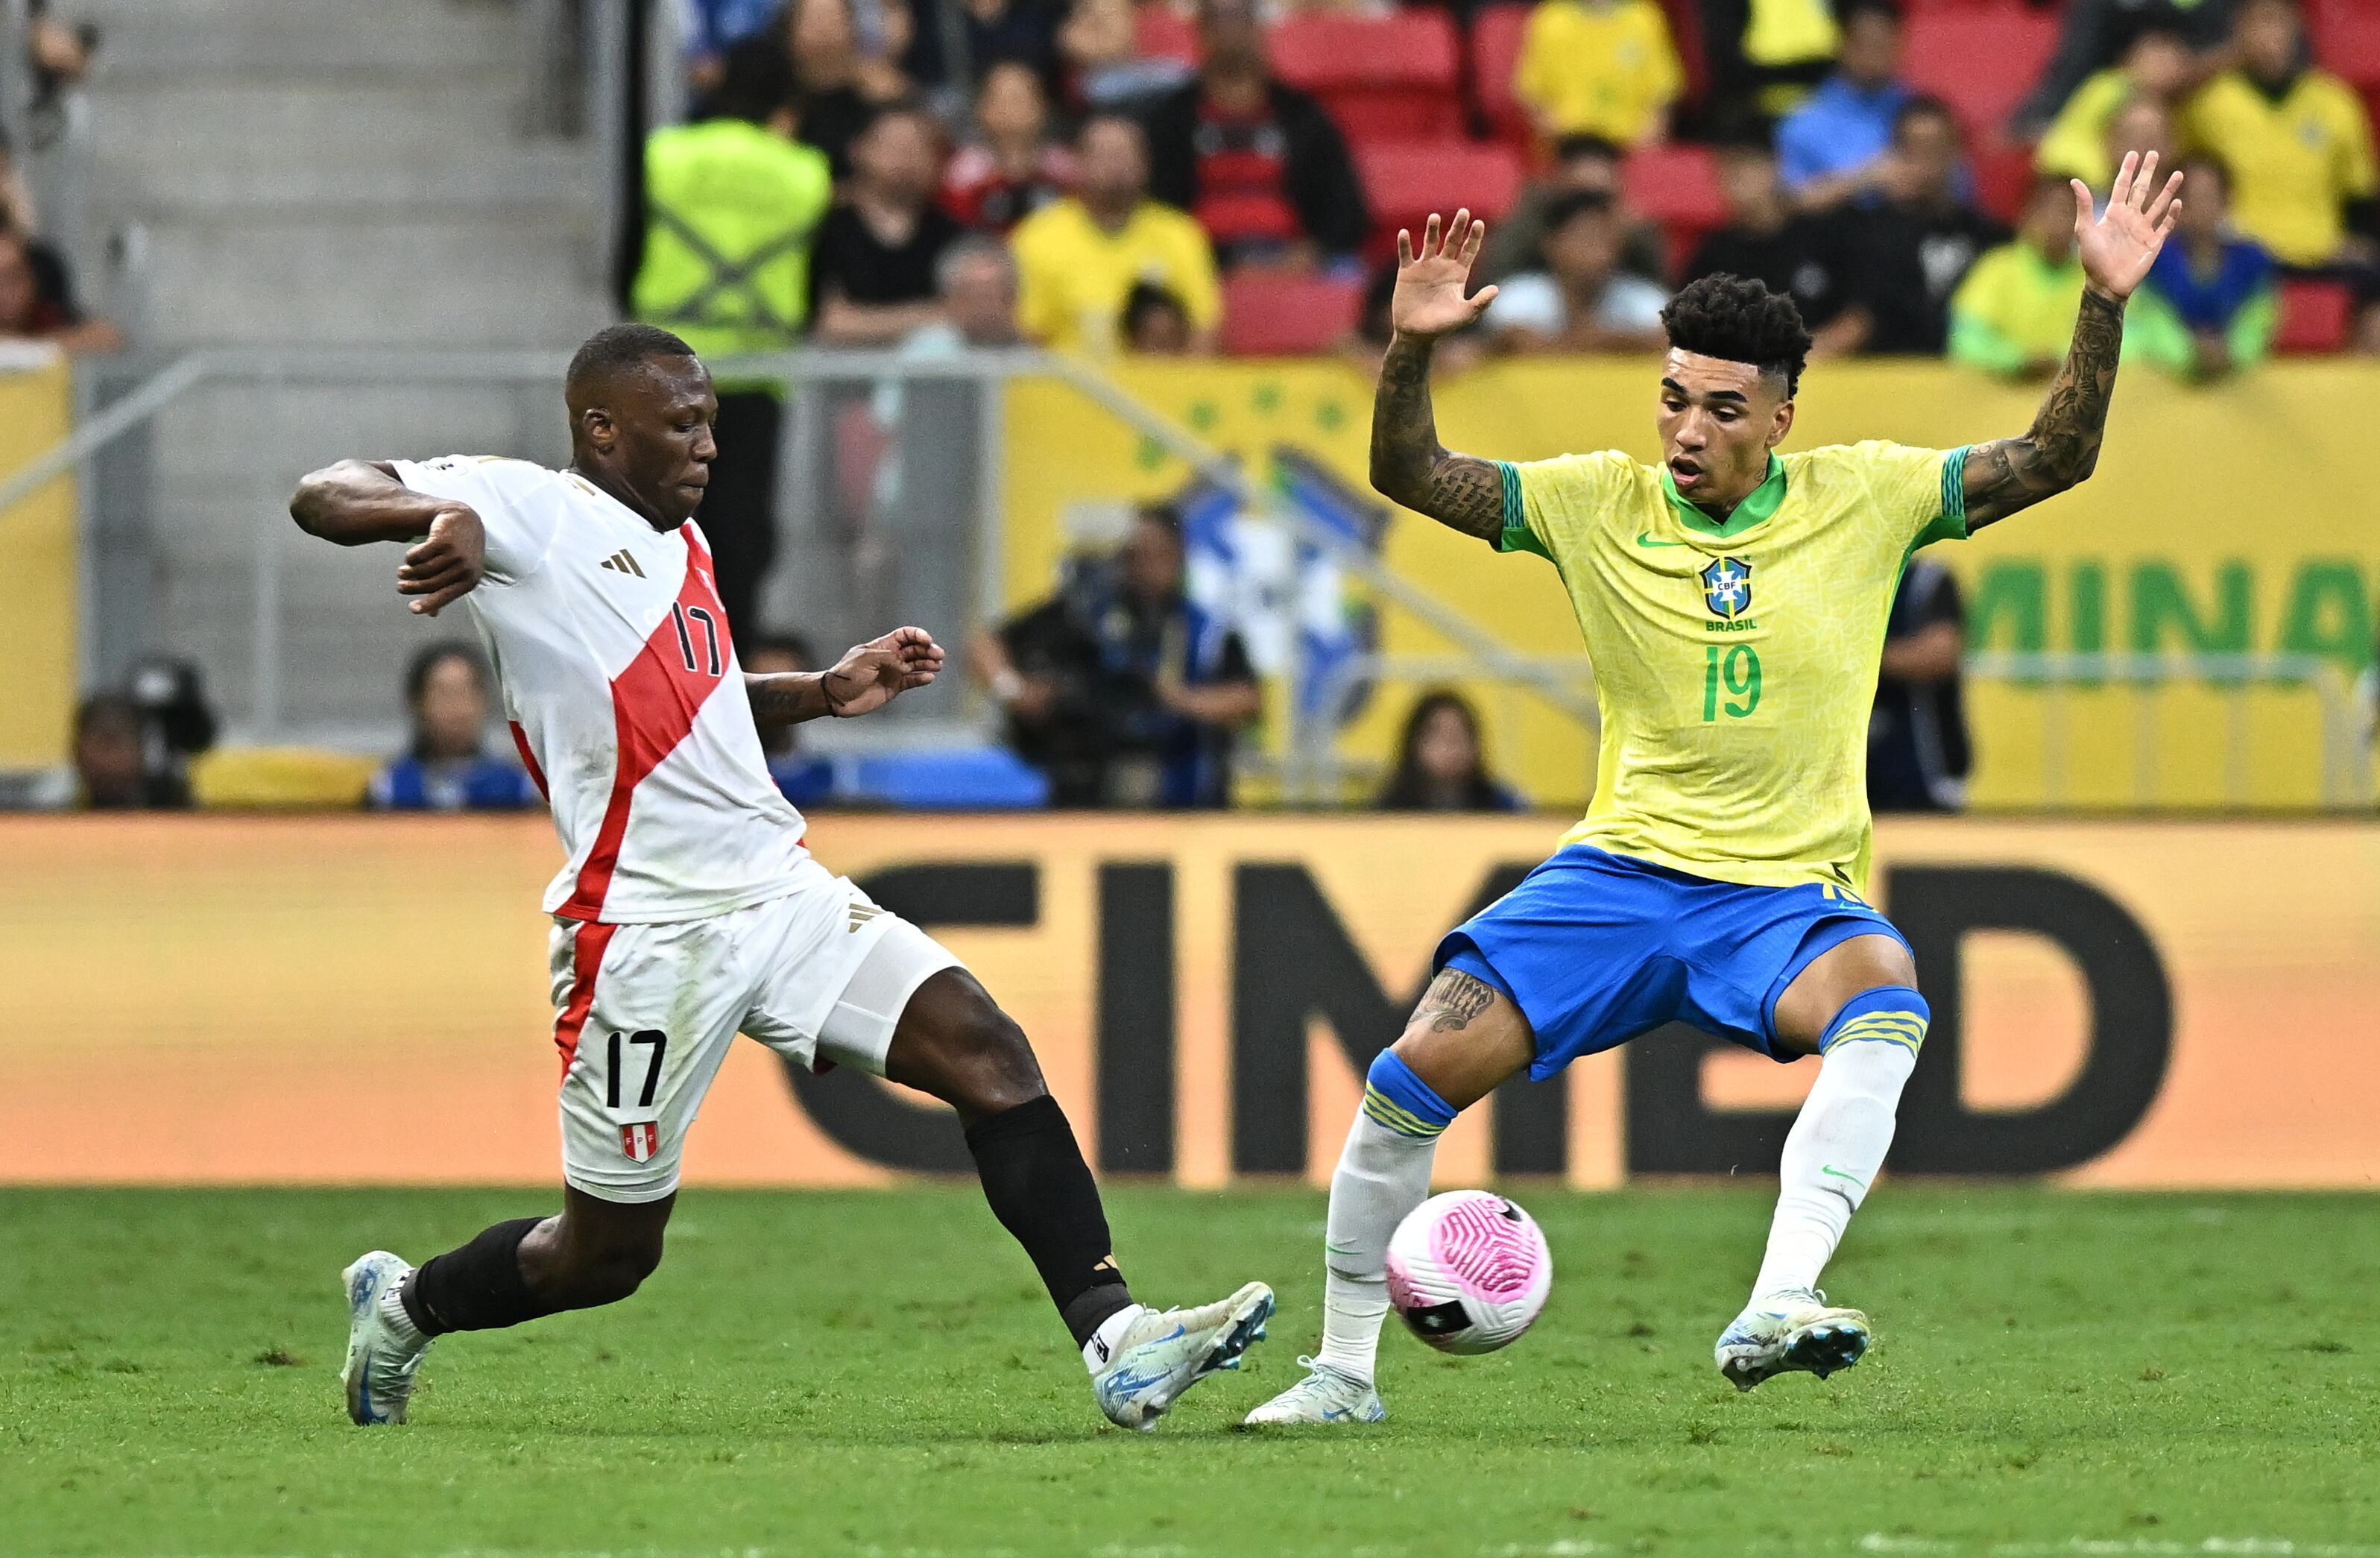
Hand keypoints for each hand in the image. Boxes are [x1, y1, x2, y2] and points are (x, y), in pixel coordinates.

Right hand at [396, 506, 484, 615]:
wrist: (464, 520)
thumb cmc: (461, 551)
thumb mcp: (459, 572)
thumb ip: (446, 591)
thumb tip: (431, 615)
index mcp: (469, 581)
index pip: (445, 596)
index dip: (427, 604)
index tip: (412, 609)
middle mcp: (464, 568)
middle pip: (430, 583)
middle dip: (411, 587)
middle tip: (400, 586)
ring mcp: (455, 554)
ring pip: (423, 569)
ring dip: (408, 572)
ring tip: (402, 571)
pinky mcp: (443, 540)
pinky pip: (419, 554)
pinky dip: (411, 557)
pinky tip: (410, 557)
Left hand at [822, 625, 944, 716]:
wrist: (837, 697)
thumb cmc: (848, 674)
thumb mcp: (866, 659)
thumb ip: (889, 658)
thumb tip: (906, 666)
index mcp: (883, 645)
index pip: (905, 635)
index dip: (918, 635)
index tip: (927, 641)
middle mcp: (891, 657)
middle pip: (915, 649)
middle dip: (928, 650)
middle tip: (938, 655)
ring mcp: (894, 672)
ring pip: (917, 664)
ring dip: (928, 663)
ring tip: (937, 666)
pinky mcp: (895, 687)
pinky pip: (912, 681)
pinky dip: (922, 679)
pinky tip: (929, 678)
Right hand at [1391, 210, 1498, 340]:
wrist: (1416, 334)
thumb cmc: (1442, 326)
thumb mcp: (1464, 315)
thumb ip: (1480, 303)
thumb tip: (1496, 290)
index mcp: (1458, 274)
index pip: (1469, 250)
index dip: (1474, 237)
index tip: (1479, 223)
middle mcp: (1443, 266)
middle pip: (1452, 241)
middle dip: (1458, 226)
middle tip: (1464, 211)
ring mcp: (1424, 267)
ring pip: (1430, 242)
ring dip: (1432, 230)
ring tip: (1435, 217)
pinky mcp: (1407, 272)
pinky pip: (1406, 254)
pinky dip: (1405, 244)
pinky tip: (1404, 233)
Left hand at [2074, 150, 2181, 302]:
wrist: (2106, 284)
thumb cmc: (2092, 259)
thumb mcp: (2085, 230)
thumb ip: (2084, 206)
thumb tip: (2074, 181)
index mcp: (2114, 213)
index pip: (2122, 186)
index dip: (2127, 170)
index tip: (2133, 154)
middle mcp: (2130, 218)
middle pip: (2142, 189)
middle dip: (2148, 172)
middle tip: (2155, 153)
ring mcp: (2143, 229)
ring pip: (2159, 204)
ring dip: (2168, 189)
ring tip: (2178, 174)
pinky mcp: (2154, 242)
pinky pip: (2166, 225)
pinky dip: (2173, 214)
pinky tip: (2178, 202)